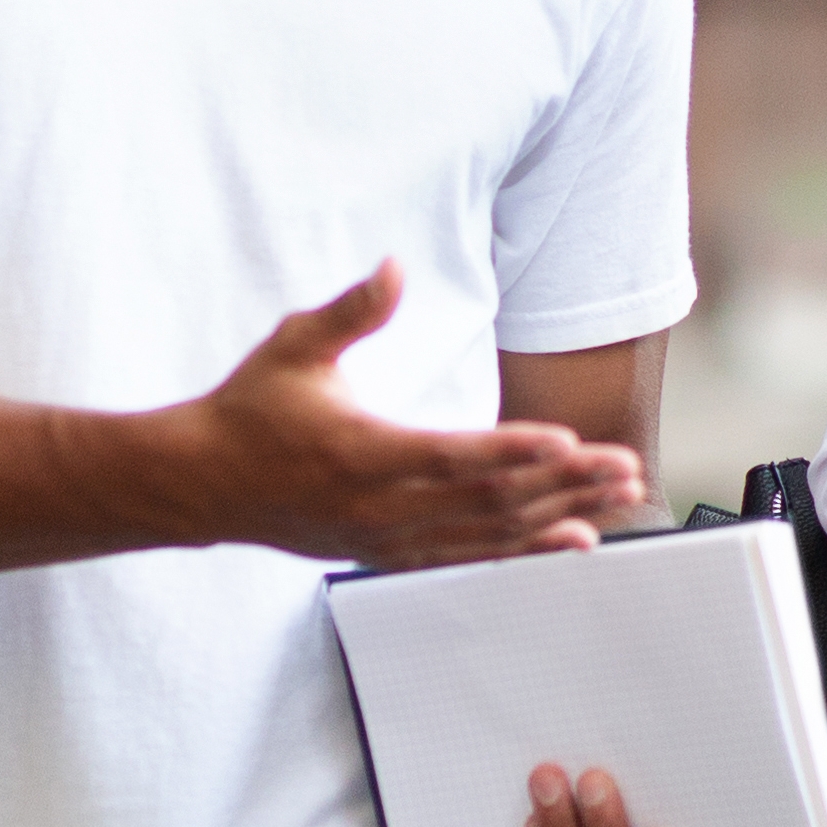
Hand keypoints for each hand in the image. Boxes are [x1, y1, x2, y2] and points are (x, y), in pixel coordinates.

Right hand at [163, 262, 649, 566]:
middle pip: (489, 501)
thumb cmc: (250, 409)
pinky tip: (572, 540)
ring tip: (616, 498)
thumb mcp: (293, 346)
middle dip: (564, 485)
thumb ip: (350, 312)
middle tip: (624, 468)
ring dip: (559, 516)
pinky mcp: (390, 554)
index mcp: (361, 452)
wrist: (203, 485)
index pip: (450, 456)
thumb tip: (393, 269)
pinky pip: (471, 557)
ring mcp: (388, 538)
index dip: (513, 451)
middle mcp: (380, 507)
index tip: (568, 442)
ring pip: (489, 534)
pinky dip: (526, 550)